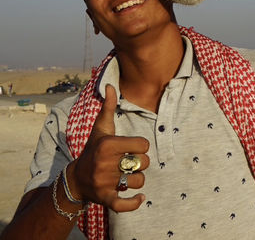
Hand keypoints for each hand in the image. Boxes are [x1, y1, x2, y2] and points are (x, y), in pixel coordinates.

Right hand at [68, 85, 149, 211]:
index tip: (131, 147)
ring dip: (136, 180)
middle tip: (129, 162)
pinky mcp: (105, 199)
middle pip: (143, 163)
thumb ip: (108, 107)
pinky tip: (140, 198)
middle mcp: (105, 164)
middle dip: (140, 163)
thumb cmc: (93, 149)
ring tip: (127, 176)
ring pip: (138, 181)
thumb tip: (111, 85)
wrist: (76, 179)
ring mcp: (104, 182)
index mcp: (107, 145)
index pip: (143, 144)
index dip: (140, 146)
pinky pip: (124, 204)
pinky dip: (134, 203)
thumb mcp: (100, 128)